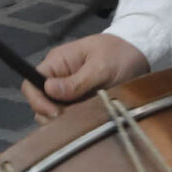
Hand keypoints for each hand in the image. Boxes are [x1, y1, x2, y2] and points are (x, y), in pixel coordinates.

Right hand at [24, 33, 149, 119]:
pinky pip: (69, 114)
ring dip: (66, 118)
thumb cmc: (121, 53)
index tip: (55, 113)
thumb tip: (48, 90)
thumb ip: (76, 81)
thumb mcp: (101, 66)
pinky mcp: (79, 100)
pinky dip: (76, 119)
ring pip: (54, 112)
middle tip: (74, 118)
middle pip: (40, 103)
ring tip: (86, 117)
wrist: (141, 52)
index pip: (31, 84)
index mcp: (57, 62)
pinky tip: (90, 118)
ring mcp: (68, 90)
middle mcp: (57, 77)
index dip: (37, 101)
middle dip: (52, 114)